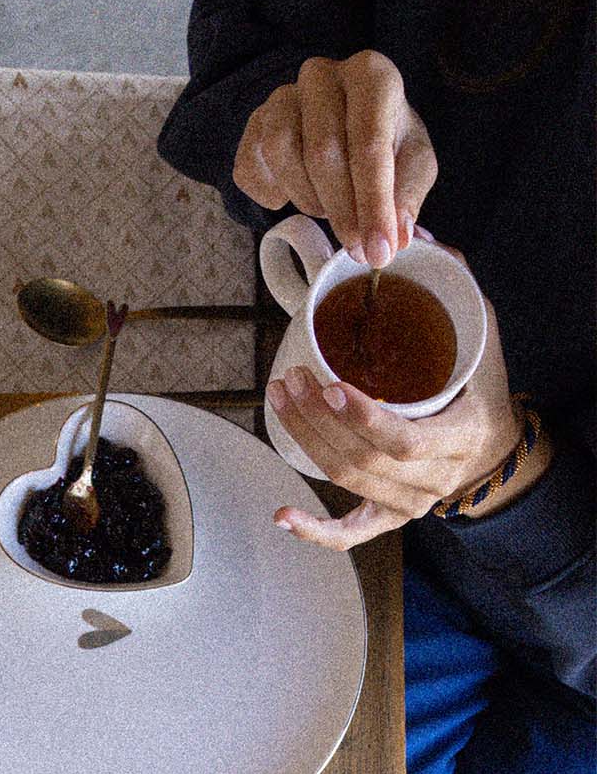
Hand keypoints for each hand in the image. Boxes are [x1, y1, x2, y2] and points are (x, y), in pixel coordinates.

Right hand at [234, 52, 437, 265]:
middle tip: (356, 247)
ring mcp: (281, 96)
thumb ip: (408, 195)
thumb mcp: (413, 164)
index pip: (369, 142)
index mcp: (371, 74)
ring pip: (282, 155)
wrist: (342, 123)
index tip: (379, 250)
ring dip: (307, 199)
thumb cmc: (384, 140)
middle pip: (322, 152)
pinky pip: (251, 168)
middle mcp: (322, 75)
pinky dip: (273, 194)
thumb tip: (399, 234)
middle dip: (342, 211)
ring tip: (328, 208)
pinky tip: (295, 194)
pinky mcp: (253, 122)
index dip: (374, 203)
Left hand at [269, 292, 521, 549]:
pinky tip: (281, 516)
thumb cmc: (480, 388)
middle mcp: (434, 479)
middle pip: (364, 461)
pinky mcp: (388, 518)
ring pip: (347, 481)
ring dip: (305, 442)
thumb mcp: (482, 335)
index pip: (404, 440)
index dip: (363, 418)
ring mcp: (409, 504)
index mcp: (460, 437)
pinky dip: (313, 530)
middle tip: (290, 379)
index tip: (330, 385)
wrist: (492, 448)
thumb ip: (455, 288)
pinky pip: (349, 534)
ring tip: (281, 399)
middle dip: (319, 421)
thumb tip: (413, 238)